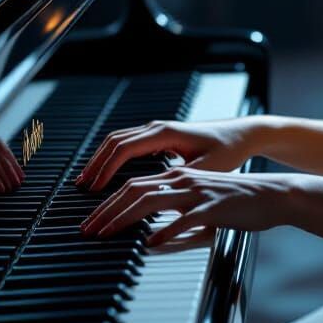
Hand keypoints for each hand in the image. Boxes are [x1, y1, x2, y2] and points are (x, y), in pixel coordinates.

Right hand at [75, 116, 259, 191]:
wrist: (241, 135)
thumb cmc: (227, 151)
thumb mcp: (206, 169)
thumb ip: (180, 180)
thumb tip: (158, 194)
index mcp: (165, 133)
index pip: (124, 149)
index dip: (105, 170)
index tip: (94, 189)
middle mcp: (158, 128)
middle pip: (115, 142)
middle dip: (96, 164)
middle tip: (81, 188)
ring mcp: (158, 130)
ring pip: (119, 140)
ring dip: (101, 159)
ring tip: (87, 181)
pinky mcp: (161, 136)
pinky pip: (128, 143)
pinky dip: (113, 156)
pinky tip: (107, 173)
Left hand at [79, 166, 297, 243]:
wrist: (272, 195)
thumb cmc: (237, 199)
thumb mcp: (201, 198)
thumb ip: (176, 208)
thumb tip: (151, 227)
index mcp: (179, 176)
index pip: (133, 185)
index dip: (108, 203)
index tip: (91, 222)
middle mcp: (184, 180)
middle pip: (134, 190)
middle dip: (105, 211)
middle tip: (87, 231)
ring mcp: (198, 193)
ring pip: (151, 200)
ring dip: (124, 219)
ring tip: (106, 235)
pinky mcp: (213, 208)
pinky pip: (184, 220)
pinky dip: (164, 231)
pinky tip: (150, 243)